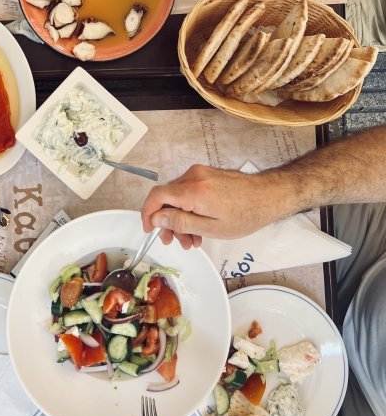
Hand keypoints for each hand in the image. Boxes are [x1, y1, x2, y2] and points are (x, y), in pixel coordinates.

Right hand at [141, 164, 285, 246]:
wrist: (268, 196)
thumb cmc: (245, 215)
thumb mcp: (211, 227)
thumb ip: (180, 222)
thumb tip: (156, 218)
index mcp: (193, 190)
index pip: (157, 196)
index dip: (147, 213)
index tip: (149, 228)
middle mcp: (193, 176)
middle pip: (167, 198)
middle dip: (168, 222)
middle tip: (175, 242)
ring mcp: (200, 173)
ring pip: (177, 196)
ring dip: (180, 218)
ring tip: (192, 239)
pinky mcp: (206, 174)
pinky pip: (188, 192)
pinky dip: (188, 208)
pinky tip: (198, 225)